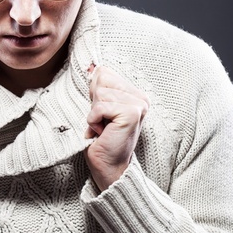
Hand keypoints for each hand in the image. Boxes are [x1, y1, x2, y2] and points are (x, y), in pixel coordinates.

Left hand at [84, 65, 149, 192]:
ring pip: (100, 93)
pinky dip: (93, 121)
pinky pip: (99, 107)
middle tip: (103, 123)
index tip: (102, 114)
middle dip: (95, 103)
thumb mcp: (98, 107)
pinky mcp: (131, 113)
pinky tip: (103, 133)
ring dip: (94, 115)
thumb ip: (98, 86)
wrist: (109, 166)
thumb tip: (91, 66)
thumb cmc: (102, 139)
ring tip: (104, 129)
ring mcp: (138, 105)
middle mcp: (140, 97)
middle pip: (102, 80)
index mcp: (135, 94)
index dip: (95, 94)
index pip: (105, 73)